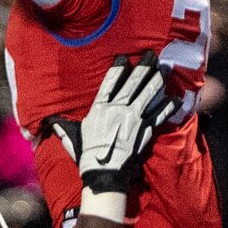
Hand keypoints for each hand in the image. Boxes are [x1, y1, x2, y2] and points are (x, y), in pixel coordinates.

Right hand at [54, 53, 174, 198]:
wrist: (103, 172)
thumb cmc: (87, 155)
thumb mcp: (73, 137)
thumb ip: (65, 127)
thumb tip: (51, 123)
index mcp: (100, 108)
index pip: (110, 83)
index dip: (118, 69)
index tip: (124, 58)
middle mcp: (118, 109)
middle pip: (133, 83)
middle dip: (143, 67)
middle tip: (152, 55)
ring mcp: (133, 118)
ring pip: (148, 94)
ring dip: (157, 81)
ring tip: (165, 70)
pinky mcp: (144, 130)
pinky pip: (158, 115)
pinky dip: (168, 107)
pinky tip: (175, 99)